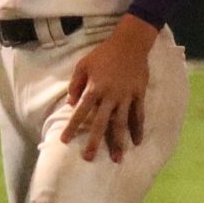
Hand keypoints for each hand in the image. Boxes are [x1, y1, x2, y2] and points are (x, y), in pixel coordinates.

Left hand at [61, 17, 155, 162]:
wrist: (130, 43)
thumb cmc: (103, 54)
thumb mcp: (83, 65)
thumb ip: (75, 85)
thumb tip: (71, 104)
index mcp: (94, 89)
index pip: (81, 112)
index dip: (73, 126)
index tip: (65, 141)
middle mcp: (110, 96)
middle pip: (101, 123)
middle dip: (95, 142)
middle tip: (89, 158)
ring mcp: (127, 97)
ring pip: (122, 123)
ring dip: (119, 142)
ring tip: (117, 158)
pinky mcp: (139, 95)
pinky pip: (139, 115)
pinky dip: (138, 129)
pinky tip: (137, 142)